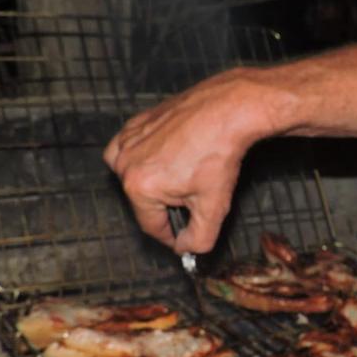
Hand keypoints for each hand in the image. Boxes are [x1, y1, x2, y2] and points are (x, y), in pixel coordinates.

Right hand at [103, 69, 273, 253]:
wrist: (230, 109)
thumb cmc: (220, 153)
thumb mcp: (213, 207)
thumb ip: (198, 240)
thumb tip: (185, 247)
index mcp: (139, 187)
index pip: (151, 226)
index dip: (170, 236)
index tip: (182, 236)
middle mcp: (126, 163)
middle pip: (141, 201)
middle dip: (165, 204)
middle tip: (192, 197)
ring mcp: (129, 139)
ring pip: (130, 174)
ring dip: (150, 181)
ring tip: (179, 177)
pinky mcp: (137, 122)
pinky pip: (128, 147)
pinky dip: (140, 155)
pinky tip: (164, 155)